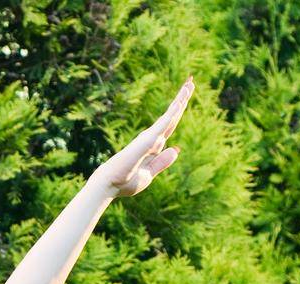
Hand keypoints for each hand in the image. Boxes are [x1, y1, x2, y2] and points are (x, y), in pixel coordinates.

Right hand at [92, 76, 194, 198]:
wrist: (109, 186)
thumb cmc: (124, 182)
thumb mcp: (148, 175)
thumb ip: (161, 162)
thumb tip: (175, 149)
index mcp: (153, 146)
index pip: (170, 125)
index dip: (178, 111)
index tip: (186, 98)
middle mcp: (151, 138)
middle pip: (171, 116)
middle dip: (181, 99)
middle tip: (191, 82)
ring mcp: (148, 138)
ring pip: (169, 117)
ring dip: (180, 100)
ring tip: (189, 84)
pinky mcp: (146, 142)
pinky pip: (162, 126)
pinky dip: (172, 115)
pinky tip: (180, 104)